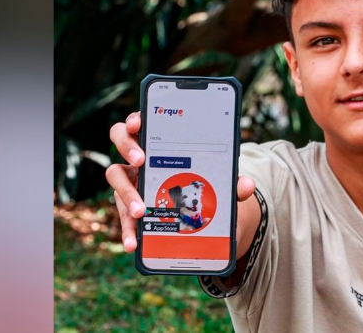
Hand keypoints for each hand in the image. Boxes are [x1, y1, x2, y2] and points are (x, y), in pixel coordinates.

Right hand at [105, 111, 256, 251]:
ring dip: (127, 193)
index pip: (141, 122)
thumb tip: (247, 185)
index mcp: (159, 140)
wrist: (198, 210)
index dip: (135, 119)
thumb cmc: (202, 182)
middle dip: (128, 146)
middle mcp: (139, 155)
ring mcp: (130, 178)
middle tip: (141, 160)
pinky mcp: (128, 204)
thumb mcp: (216, 180)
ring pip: (115, 176)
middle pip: (120, 139)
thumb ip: (230, 181)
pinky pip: (123, 215)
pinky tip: (134, 244)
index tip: (137, 124)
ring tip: (140, 211)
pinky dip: (128, 230)